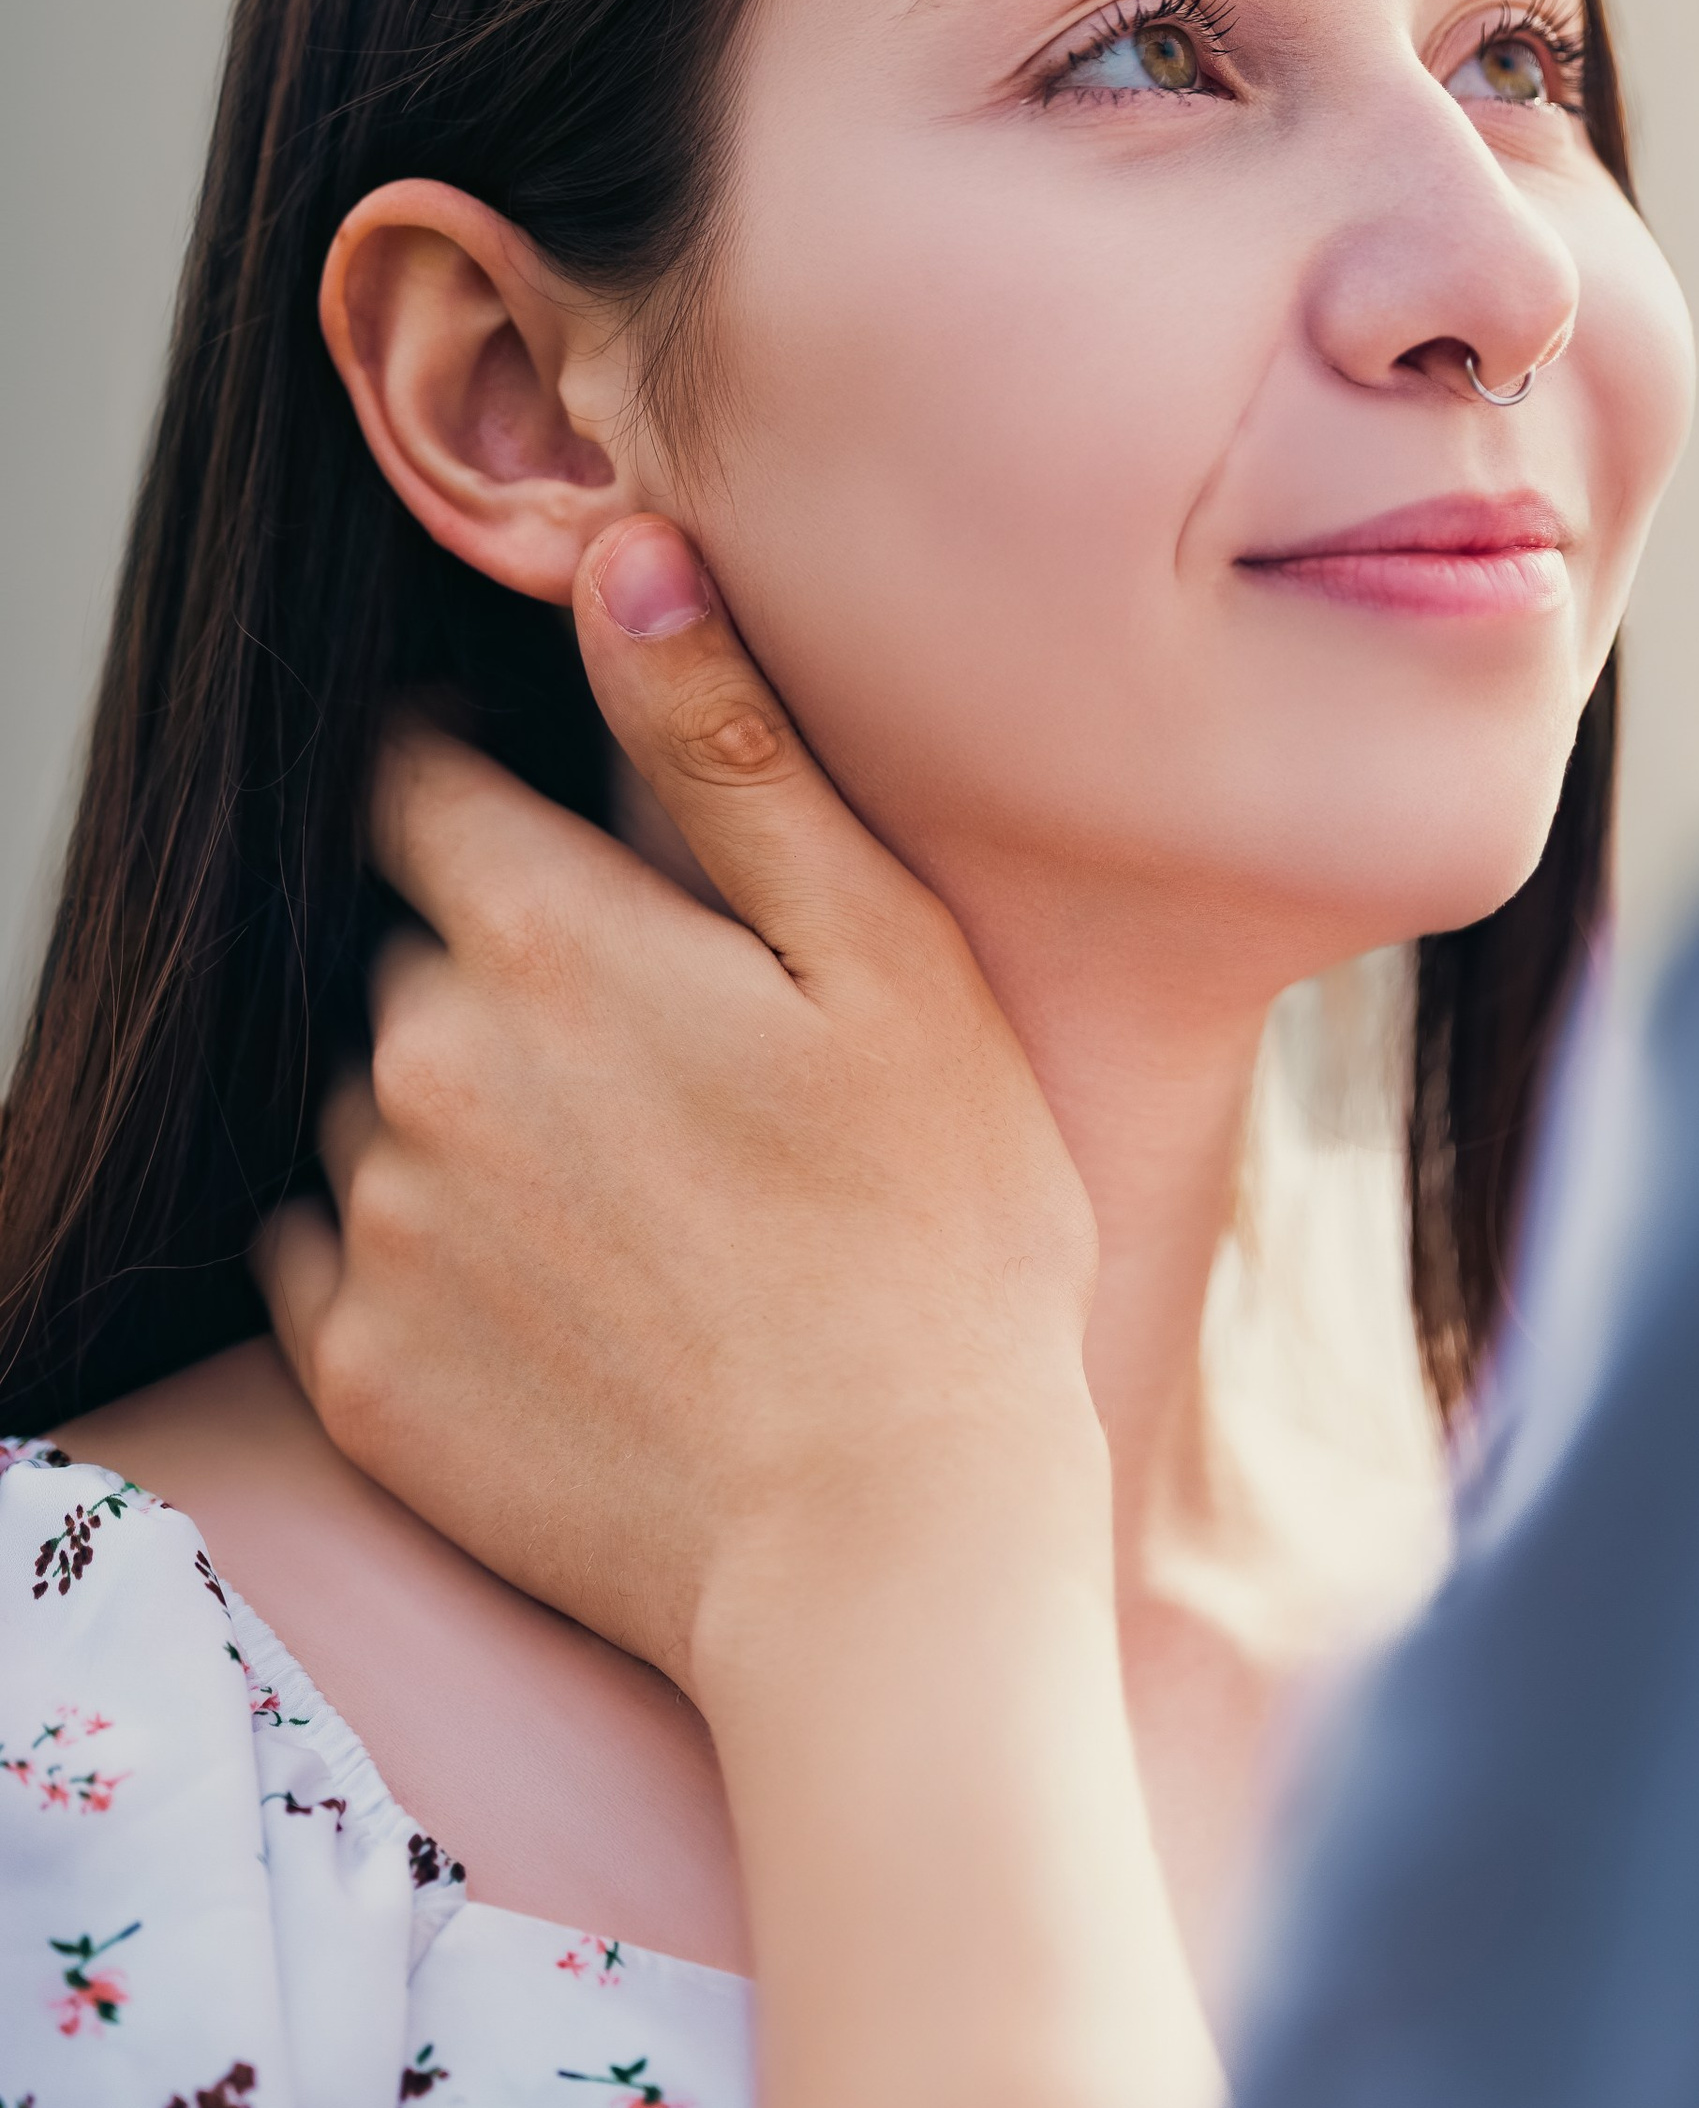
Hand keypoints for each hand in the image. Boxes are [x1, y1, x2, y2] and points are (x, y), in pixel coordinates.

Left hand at [262, 525, 1212, 2107]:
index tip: (601, 877)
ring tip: (655, 1222)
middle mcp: (412, 1064)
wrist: (888, 1551)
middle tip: (690, 1087)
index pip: (428, 793)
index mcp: (542, 936)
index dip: (505, 807)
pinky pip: (351, 1262)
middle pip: (419, 961)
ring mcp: (373, 1231)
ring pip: (387, 1113)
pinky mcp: (358, 1379)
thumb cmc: (938, 1240)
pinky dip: (439, 1266)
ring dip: (479, 1127)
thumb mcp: (884, 959)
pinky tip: (587, 1316)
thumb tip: (623, 556)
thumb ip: (730, 752)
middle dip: (520, 985)